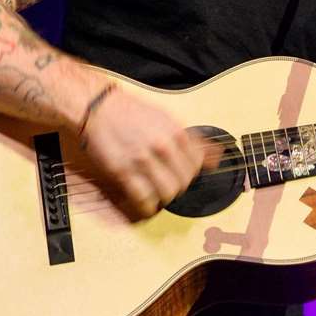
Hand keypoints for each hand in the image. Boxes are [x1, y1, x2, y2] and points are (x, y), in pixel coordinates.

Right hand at [77, 86, 218, 220]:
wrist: (100, 108)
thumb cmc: (132, 112)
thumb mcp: (166, 118)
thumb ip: (190, 140)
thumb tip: (216, 155)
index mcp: (176, 132)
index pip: (196, 165)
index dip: (191, 173)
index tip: (183, 174)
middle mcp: (163, 146)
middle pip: (184, 182)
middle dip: (178, 187)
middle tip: (169, 185)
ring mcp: (143, 160)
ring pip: (167, 194)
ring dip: (164, 198)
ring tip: (158, 193)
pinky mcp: (124, 172)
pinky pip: (143, 199)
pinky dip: (148, 207)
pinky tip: (146, 204)